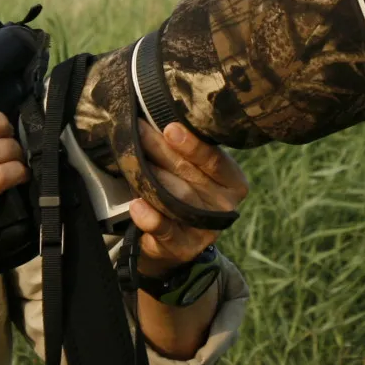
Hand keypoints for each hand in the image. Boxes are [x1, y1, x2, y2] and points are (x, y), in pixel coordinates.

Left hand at [130, 122, 248, 276]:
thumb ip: (184, 152)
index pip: (215, 160)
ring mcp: (206, 229)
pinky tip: (137, 205)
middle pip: (190, 175)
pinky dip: (150, 218)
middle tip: (137, 131)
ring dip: (152, 179)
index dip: (192, 145)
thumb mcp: (191, 171)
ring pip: (177, 199)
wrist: (171, 242)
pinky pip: (166, 230)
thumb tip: (157, 117)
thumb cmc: (182, 192)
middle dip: (161, 151)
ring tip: (131, 161)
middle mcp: (224, 205)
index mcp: (232, 182)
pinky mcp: (185, 247)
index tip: (170, 128)